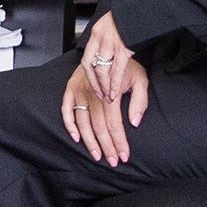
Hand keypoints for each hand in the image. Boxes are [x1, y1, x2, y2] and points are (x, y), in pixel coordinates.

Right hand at [63, 41, 150, 165]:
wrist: (108, 45)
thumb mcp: (140, 79)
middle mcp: (92, 93)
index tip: (124, 156)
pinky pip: (66, 109)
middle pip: (99, 126)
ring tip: (97, 155)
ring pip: (83, 122)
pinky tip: (76, 137)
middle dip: (106, 146)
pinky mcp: (70, 88)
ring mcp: (79, 91)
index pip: (114, 123)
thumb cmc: (125, 63)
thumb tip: (135, 122)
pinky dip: (69, 124)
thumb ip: (140, 102)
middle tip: (113, 161)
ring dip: (89, 141)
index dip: (119, 141)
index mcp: (110, 92)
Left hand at [80, 10, 138, 107]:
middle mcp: (100, 38)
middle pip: (91, 66)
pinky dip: (115, 83)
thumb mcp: (113, 27)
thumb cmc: (131, 19)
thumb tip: (105, 57)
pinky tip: (116, 91)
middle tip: (101, 97)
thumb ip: (107, 42)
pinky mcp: (124, 47)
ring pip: (102, 70)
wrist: (143, 8)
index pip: (86, 59)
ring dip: (105, 86)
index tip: (93, 87)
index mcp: (96, 33)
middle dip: (95, 84)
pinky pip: (117, 69)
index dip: (89, 76)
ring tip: (109, 98)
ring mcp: (111, 42)